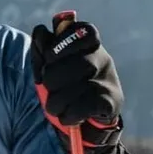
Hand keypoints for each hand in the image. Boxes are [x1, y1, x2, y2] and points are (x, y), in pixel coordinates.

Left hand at [30, 18, 123, 145]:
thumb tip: (41, 32)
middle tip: (49, 88)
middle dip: (51, 79)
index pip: (77, 31)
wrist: (89, 122)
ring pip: (76, 87)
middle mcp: (103, 58)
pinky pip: (83, 107)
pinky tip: (68, 117)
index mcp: (89, 43)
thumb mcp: (50, 65)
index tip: (49, 58)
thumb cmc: (66, 86)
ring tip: (55, 107)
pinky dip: (69, 115)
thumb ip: (42, 46)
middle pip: (71, 63)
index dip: (57, 46)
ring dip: (56, 102)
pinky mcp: (111, 101)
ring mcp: (108, 79)